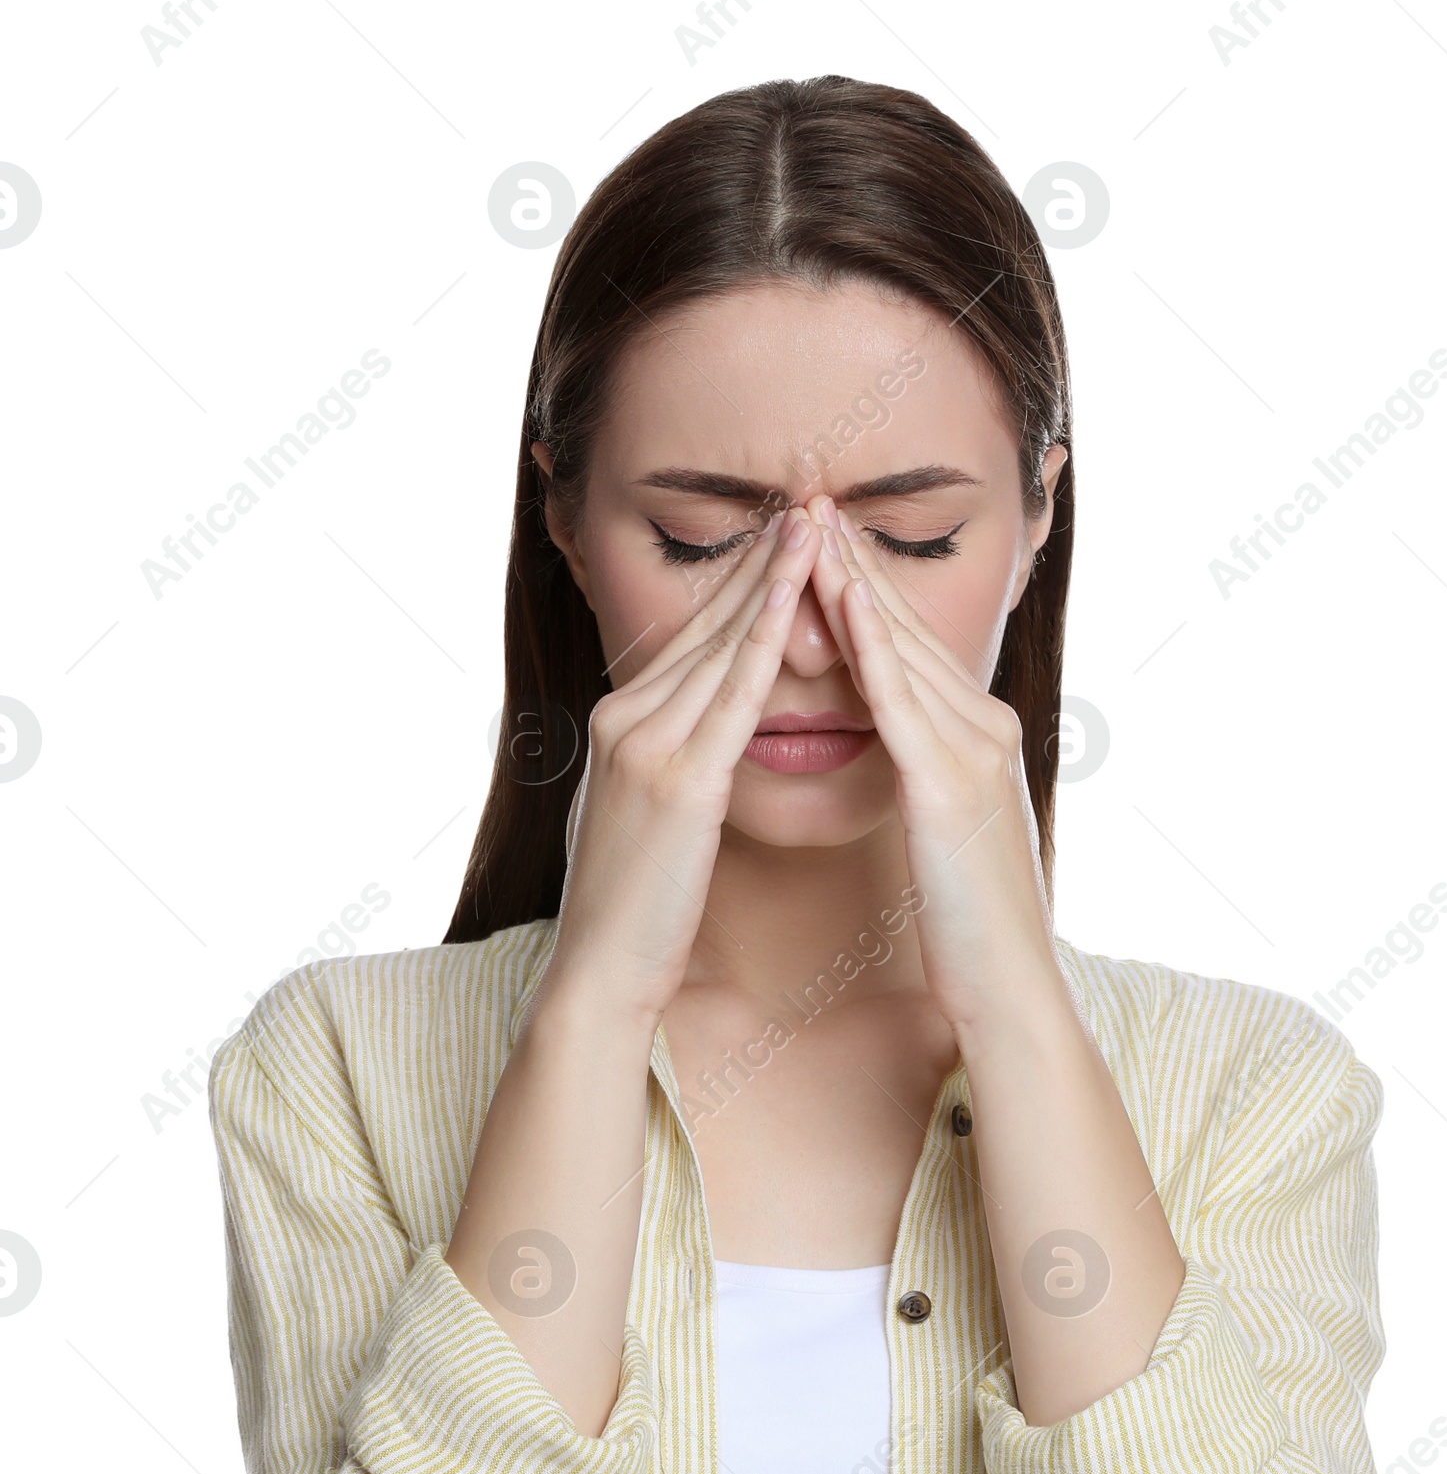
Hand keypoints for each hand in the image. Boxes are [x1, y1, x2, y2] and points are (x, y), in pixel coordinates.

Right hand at [540, 505, 823, 1029]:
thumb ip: (674, 766)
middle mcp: (626, 719)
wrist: (602, 972)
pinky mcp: (678, 780)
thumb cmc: (638, 910)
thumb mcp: (650, 818)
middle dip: (762, 561)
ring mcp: (646, 744)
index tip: (786, 537)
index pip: (692, 638)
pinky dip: (769, 639)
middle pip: (707, 624)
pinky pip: (735, 695)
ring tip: (816, 523)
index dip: (743, 584)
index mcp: (621, 724)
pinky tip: (802, 598)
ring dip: (774, 579)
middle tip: (811, 501)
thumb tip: (704, 747)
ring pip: (723, 645)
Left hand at [802, 494, 1064, 1035]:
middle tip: (810, 502)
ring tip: (811, 526)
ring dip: (854, 582)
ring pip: (902, 648)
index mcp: (980, 738)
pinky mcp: (948, 785)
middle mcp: (983, 728)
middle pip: (908, 629)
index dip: (866, 589)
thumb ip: (930, 781)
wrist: (1010, 987)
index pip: (913, 647)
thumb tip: (901, 756)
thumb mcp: (949, 834)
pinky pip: (899, 700)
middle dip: (856, 563)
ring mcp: (972, 751)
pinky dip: (866, 644)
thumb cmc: (972, 926)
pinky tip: (832, 601)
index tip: (824, 540)